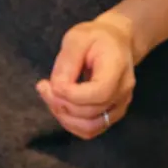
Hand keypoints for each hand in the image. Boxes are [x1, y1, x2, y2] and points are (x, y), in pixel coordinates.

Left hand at [38, 14, 139, 140]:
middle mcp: (123, 92)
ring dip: (64, 117)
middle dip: (61, 103)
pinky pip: (90, 130)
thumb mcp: (77, 38)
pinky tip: (61, 106)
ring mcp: (120, 106)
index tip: (49, 83)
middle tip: (44, 86)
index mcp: (118, 68)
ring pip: (90, 127)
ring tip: (51, 97)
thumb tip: (56, 88)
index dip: (70, 94)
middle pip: (90, 112)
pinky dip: (71, 123)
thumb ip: (67, 62)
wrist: (116, 42)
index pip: (98, 93)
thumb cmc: (96, 37)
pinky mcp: (112, 115)